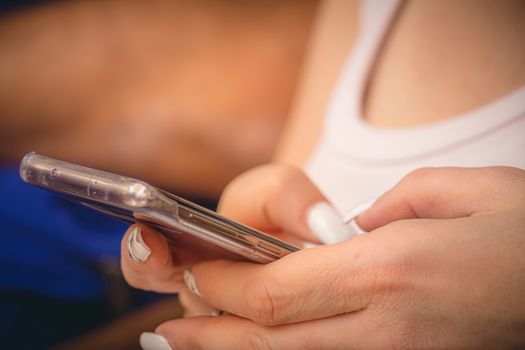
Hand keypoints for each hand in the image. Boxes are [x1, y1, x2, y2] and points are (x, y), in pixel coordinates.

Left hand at [123, 165, 524, 348]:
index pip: (273, 289)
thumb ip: (383, 212)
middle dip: (210, 332)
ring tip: (192, 347)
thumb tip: (344, 234)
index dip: (220, 287)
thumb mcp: (450, 192)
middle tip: (165, 330)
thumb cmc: (521, 228)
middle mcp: (386, 324)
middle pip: (271, 335)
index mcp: (389, 268)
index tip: (191, 275)